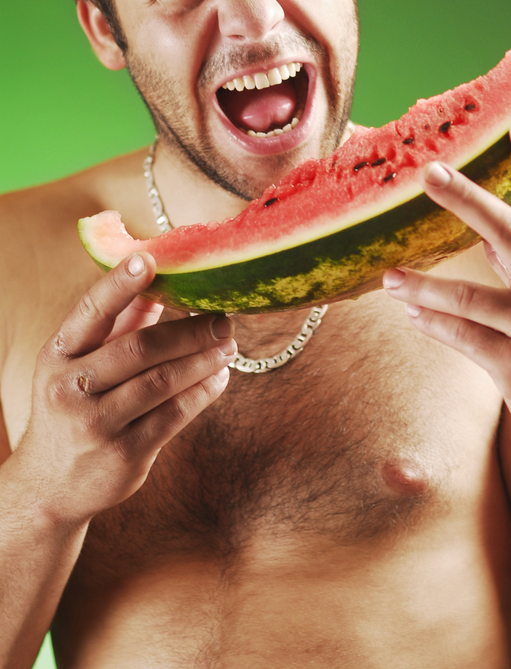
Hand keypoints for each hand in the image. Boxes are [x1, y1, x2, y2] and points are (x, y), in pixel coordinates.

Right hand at [14, 253, 236, 525]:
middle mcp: (71, 387)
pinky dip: (203, 393)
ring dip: (203, 360)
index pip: (92, 311)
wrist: (49, 484)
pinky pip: (173, 416)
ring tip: (228, 346)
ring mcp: (96, 424)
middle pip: (139, 349)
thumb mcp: (78, 363)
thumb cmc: (73, 406)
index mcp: (58, 354)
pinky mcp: (124, 454)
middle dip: (188, 331)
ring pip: (161, 382)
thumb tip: (160, 282)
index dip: (120, 284)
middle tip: (222, 320)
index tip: (150, 258)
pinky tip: (219, 378)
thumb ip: (118, 324)